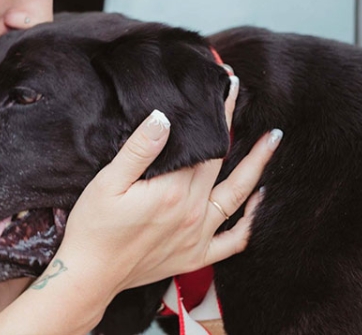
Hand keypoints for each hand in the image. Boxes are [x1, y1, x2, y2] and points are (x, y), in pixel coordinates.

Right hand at [55, 72, 280, 299]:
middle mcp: (192, 212)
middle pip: (221, 162)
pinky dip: (252, 221)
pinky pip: (234, 241)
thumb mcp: (107, 182)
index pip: (204, 144)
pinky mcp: (195, 256)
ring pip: (238, 196)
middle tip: (243, 97)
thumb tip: (163, 118)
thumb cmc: (93, 227)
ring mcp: (198, 236)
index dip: (217, 113)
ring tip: (272, 141)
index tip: (227, 86)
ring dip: (257, 167)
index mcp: (172, 190)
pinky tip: (259, 202)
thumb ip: (139, 150)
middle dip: (232, 127)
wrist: (89, 275)